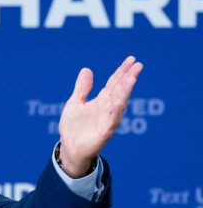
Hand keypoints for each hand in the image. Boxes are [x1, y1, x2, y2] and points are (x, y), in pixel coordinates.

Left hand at [57, 56, 142, 177]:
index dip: (122, 71)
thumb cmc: (73, 127)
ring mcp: (108, 119)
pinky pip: (112, 119)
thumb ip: (82, 88)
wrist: (69, 147)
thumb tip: (86, 69)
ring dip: (126, 90)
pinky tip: (120, 102)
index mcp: (102, 101)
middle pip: (120, 90)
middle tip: (138, 64)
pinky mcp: (105, 131)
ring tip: (132, 77)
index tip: (131, 59)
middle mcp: (108, 108)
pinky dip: (116, 110)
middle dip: (128, 77)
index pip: (114, 83)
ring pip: (119, 102)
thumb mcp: (75, 103)